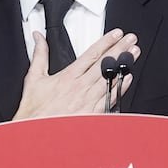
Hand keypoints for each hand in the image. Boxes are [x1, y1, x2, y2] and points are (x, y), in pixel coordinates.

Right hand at [12, 29, 140, 119]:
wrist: (38, 133)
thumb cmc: (36, 109)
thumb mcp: (34, 78)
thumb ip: (39, 55)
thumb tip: (39, 38)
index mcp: (68, 76)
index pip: (91, 54)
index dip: (105, 42)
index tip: (116, 34)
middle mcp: (81, 87)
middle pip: (104, 64)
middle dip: (119, 49)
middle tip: (131, 39)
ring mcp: (89, 100)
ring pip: (110, 78)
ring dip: (123, 65)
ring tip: (133, 54)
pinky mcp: (93, 113)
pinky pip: (110, 97)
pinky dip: (120, 87)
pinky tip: (128, 78)